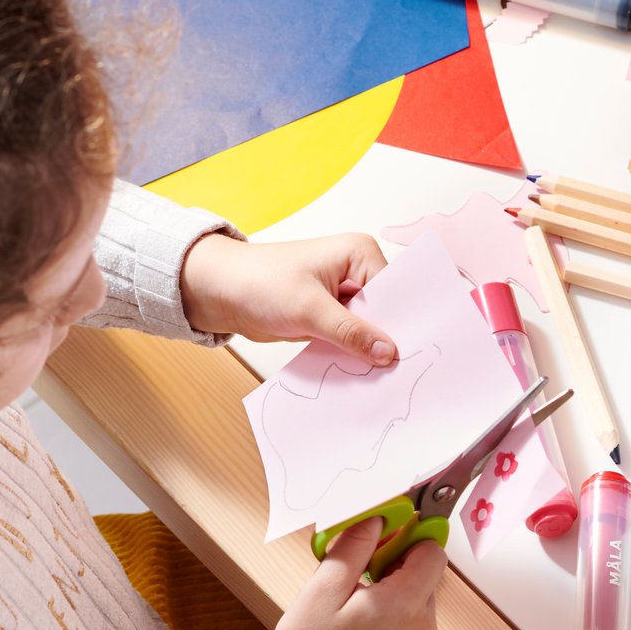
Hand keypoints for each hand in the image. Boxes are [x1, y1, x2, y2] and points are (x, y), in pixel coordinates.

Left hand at [180, 231, 395, 365]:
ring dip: (367, 350)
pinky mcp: (328, 315)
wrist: (218, 292)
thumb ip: (351, 332)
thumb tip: (388, 351)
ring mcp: (342, 294)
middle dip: (385, 339)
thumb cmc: (257, 282)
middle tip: (398, 370)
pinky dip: (351, 354)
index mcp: (358, 253)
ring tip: (381, 376)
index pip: (395, 292)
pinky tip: (359, 372)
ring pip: (368, 328)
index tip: (412, 352)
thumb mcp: (309, 309)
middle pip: (385, 311)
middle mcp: (355, 271)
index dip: (402, 322)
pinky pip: (349, 338)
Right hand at [237, 517, 445, 629]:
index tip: (384, 545)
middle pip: (427, 582)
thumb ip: (355, 547)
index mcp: (402, 607)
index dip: (410, 542)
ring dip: (399, 602)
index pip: (433, 555)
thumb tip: (379, 516)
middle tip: (360, 583)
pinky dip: (400, 628)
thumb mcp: (322, 589)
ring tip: (358, 616)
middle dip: (399, 574)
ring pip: (422, 608)